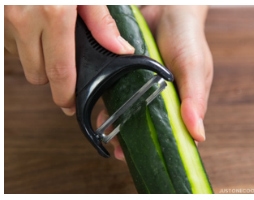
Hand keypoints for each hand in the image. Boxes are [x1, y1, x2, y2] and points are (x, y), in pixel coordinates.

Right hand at [4, 6, 134, 115]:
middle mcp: (25, 19)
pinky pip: (12, 42)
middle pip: (37, 73)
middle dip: (53, 77)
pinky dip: (26, 42)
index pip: (59, 70)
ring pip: (22, 60)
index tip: (70, 104)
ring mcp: (8, 19)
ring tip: (55, 44)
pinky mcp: (0, 17)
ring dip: (38, 59)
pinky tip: (40, 30)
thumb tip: (121, 50)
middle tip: (69, 70)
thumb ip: (102, 22)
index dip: (65, 93)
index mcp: (54, 15)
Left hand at [97, 6, 212, 160]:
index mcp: (185, 101)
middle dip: (134, 139)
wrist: (167, 7)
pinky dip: (106, 100)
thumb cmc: (188, 37)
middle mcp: (164, 96)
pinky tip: (97, 108)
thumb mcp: (194, 68)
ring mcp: (144, 86)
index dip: (163, 146)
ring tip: (104, 132)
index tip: (148, 159)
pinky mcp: (127, 74)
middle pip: (149, 124)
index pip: (176, 131)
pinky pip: (115, 91)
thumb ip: (195, 99)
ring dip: (117, 122)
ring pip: (129, 111)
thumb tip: (198, 135)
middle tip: (120, 151)